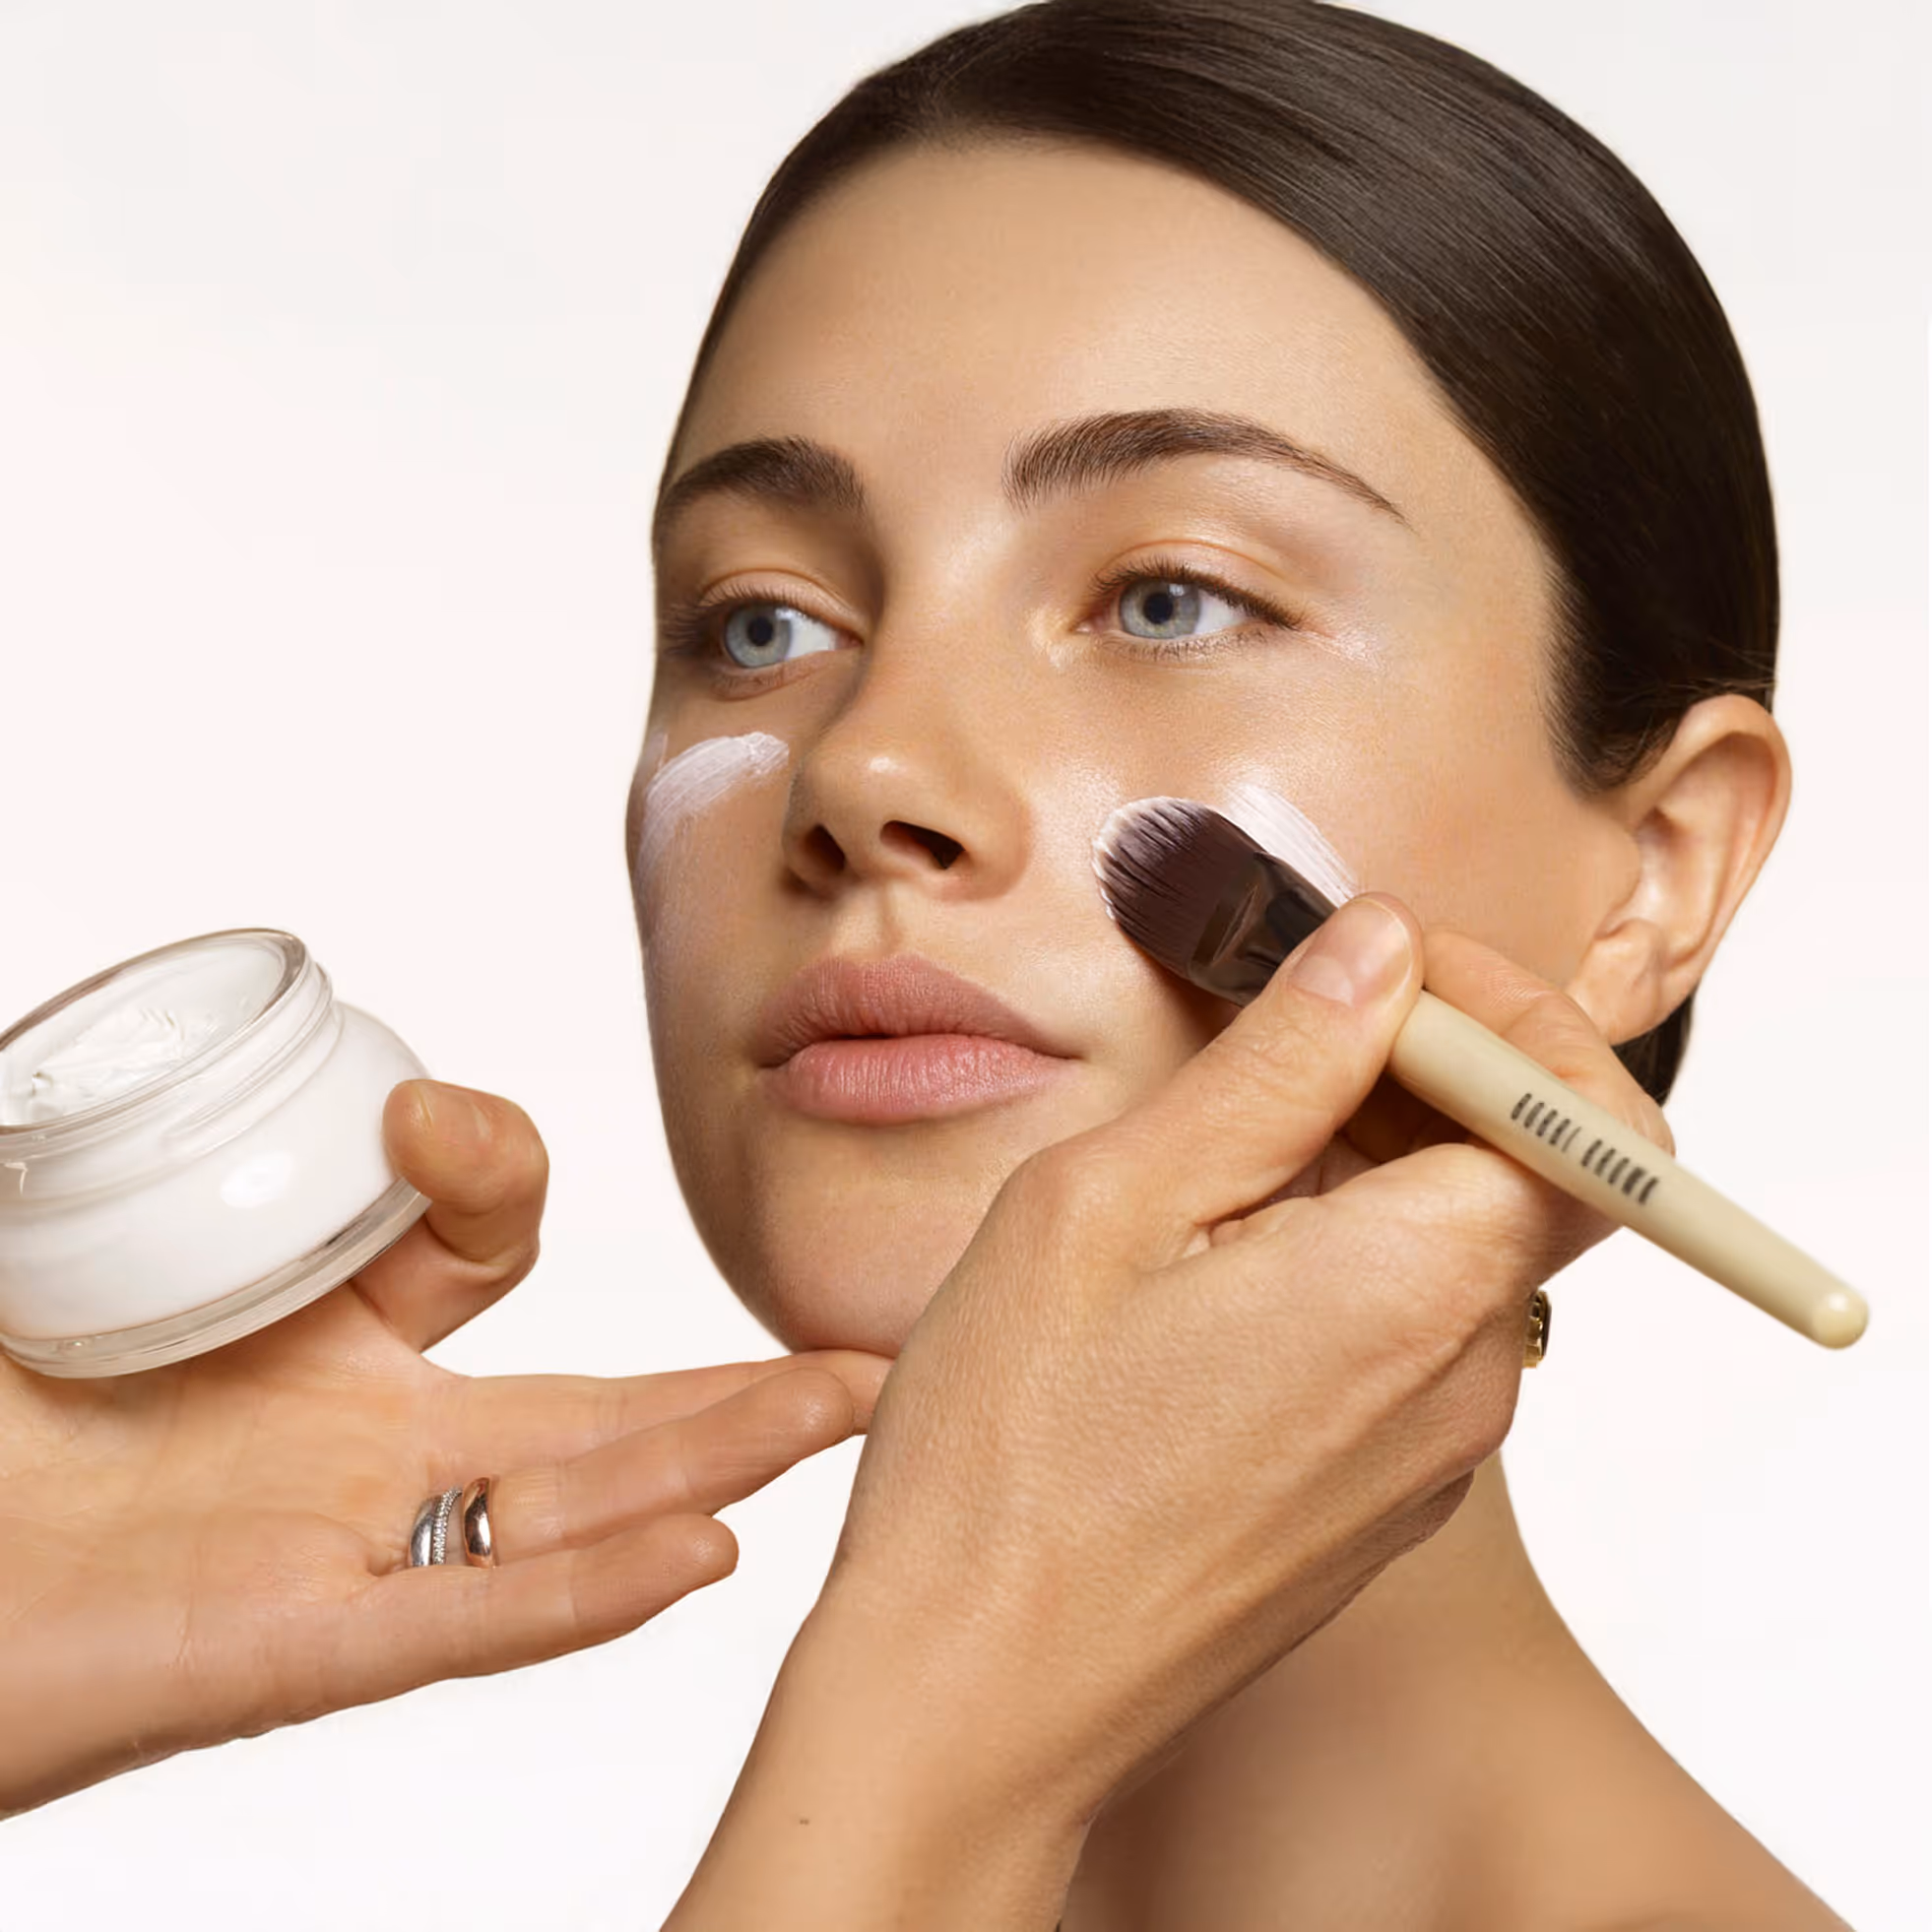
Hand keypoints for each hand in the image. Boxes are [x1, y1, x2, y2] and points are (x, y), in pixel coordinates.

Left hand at [0, 1079, 889, 1818]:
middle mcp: (358, 1451)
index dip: (487, 1166)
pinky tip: (701, 1551)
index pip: (476, 1249)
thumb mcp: (42, 1215)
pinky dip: (585, 1595)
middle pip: (594, 1414)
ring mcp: (335, 1551)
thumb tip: (99, 998)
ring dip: (716, 1461)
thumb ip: (79, 1112)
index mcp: (315, 1342)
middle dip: (736, 1381)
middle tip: (860, 1344)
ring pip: (568, 1512)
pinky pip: (462, 1623)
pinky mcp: (277, 1653)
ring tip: (846, 1407)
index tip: (420, 1116)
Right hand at [671, 895, 1671, 1926]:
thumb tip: (1381, 947)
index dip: (1501, 1011)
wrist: (977, 1698)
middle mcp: (1463, 1383)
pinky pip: (1406, 1335)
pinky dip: (1342, 1255)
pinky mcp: (1374, 1499)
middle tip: (1269, 1030)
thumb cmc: (1015, 1452)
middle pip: (1521, 1175)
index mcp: (1418, 1289)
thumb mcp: (1112, 1201)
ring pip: (1453, 1250)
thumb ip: (1278, 1063)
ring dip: (1368, 1163)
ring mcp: (1424, 1457)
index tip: (1378, 966)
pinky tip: (1204, 1265)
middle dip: (1420, 1072)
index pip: (1579, 1113)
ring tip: (1209, 1153)